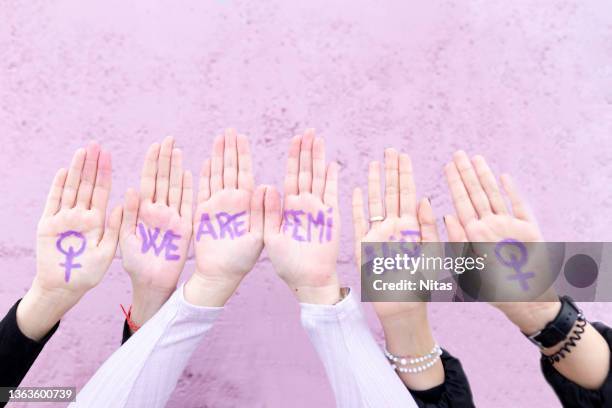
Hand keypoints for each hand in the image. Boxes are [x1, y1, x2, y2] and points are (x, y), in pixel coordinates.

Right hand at [18, 143, 121, 339]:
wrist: (64, 288)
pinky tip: (64, 171)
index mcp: (98, 221)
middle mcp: (82, 216)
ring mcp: (64, 219)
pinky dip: (58, 187)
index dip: (106, 173)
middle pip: (87, 185)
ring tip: (82, 151)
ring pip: (71, 189)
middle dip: (91, 165)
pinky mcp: (48, 225)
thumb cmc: (89, 273)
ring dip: (76, 170)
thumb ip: (115, 228)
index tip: (110, 155)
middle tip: (95, 144)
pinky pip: (53, 202)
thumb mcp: (108, 251)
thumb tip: (124, 203)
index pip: (102, 191)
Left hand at [120, 137, 192, 326]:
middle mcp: (159, 211)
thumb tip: (129, 190)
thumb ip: (127, 216)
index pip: (149, 181)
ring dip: (177, 169)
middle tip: (169, 138)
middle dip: (166, 159)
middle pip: (164, 180)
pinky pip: (188, 206)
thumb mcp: (125, 239)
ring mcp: (173, 218)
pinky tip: (191, 173)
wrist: (151, 284)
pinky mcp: (184, 228)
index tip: (155, 144)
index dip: (152, 163)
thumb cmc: (135, 264)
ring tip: (179, 149)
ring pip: (177, 189)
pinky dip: (190, 190)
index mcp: (143, 212)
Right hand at [187, 129, 263, 306]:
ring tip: (219, 137)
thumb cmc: (243, 260)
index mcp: (247, 204)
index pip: (245, 172)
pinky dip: (203, 175)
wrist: (221, 275)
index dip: (243, 154)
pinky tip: (205, 160)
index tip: (243, 136)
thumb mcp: (259, 236)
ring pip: (216, 175)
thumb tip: (267, 186)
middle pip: (230, 168)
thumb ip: (262, 212)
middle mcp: (232, 201)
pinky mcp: (202, 213)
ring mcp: (216, 206)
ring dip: (217, 156)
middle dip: (230, 149)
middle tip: (230, 129)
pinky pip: (201, 190)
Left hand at [264, 130, 340, 304]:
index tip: (292, 138)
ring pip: (319, 178)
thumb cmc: (286, 263)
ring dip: (319, 159)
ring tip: (318, 139)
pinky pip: (333, 195)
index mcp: (287, 207)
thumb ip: (268, 212)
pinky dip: (333, 180)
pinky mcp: (331, 218)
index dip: (292, 157)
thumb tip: (267, 186)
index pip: (290, 175)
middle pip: (306, 171)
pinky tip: (332, 164)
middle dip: (306, 151)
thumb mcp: (269, 237)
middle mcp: (303, 204)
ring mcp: (318, 210)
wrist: (307, 280)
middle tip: (307, 130)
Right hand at [353, 148, 443, 389]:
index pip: (407, 194)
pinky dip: (356, 206)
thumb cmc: (420, 285)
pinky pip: (358, 222)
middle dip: (390, 172)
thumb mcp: (431, 256)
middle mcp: (393, 228)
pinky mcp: (363, 248)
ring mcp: (377, 236)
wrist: (402, 308)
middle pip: (390, 194)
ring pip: (374, 204)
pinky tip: (354, 190)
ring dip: (373, 184)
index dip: (404, 174)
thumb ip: (428, 228)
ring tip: (373, 163)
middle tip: (390, 150)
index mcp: (411, 228)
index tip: (403, 155)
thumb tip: (424, 200)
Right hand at [443, 151, 558, 332]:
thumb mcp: (465, 268)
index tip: (447, 165)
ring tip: (477, 158)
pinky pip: (519, 204)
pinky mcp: (530, 228)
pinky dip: (511, 189)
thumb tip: (447, 216)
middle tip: (459, 154)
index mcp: (473, 234)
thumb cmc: (490, 288)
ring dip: (485, 175)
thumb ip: (456, 240)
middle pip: (476, 192)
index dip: (454, 181)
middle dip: (466, 172)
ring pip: (495, 193)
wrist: (525, 299)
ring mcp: (511, 224)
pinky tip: (504, 176)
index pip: (461, 201)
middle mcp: (491, 225)